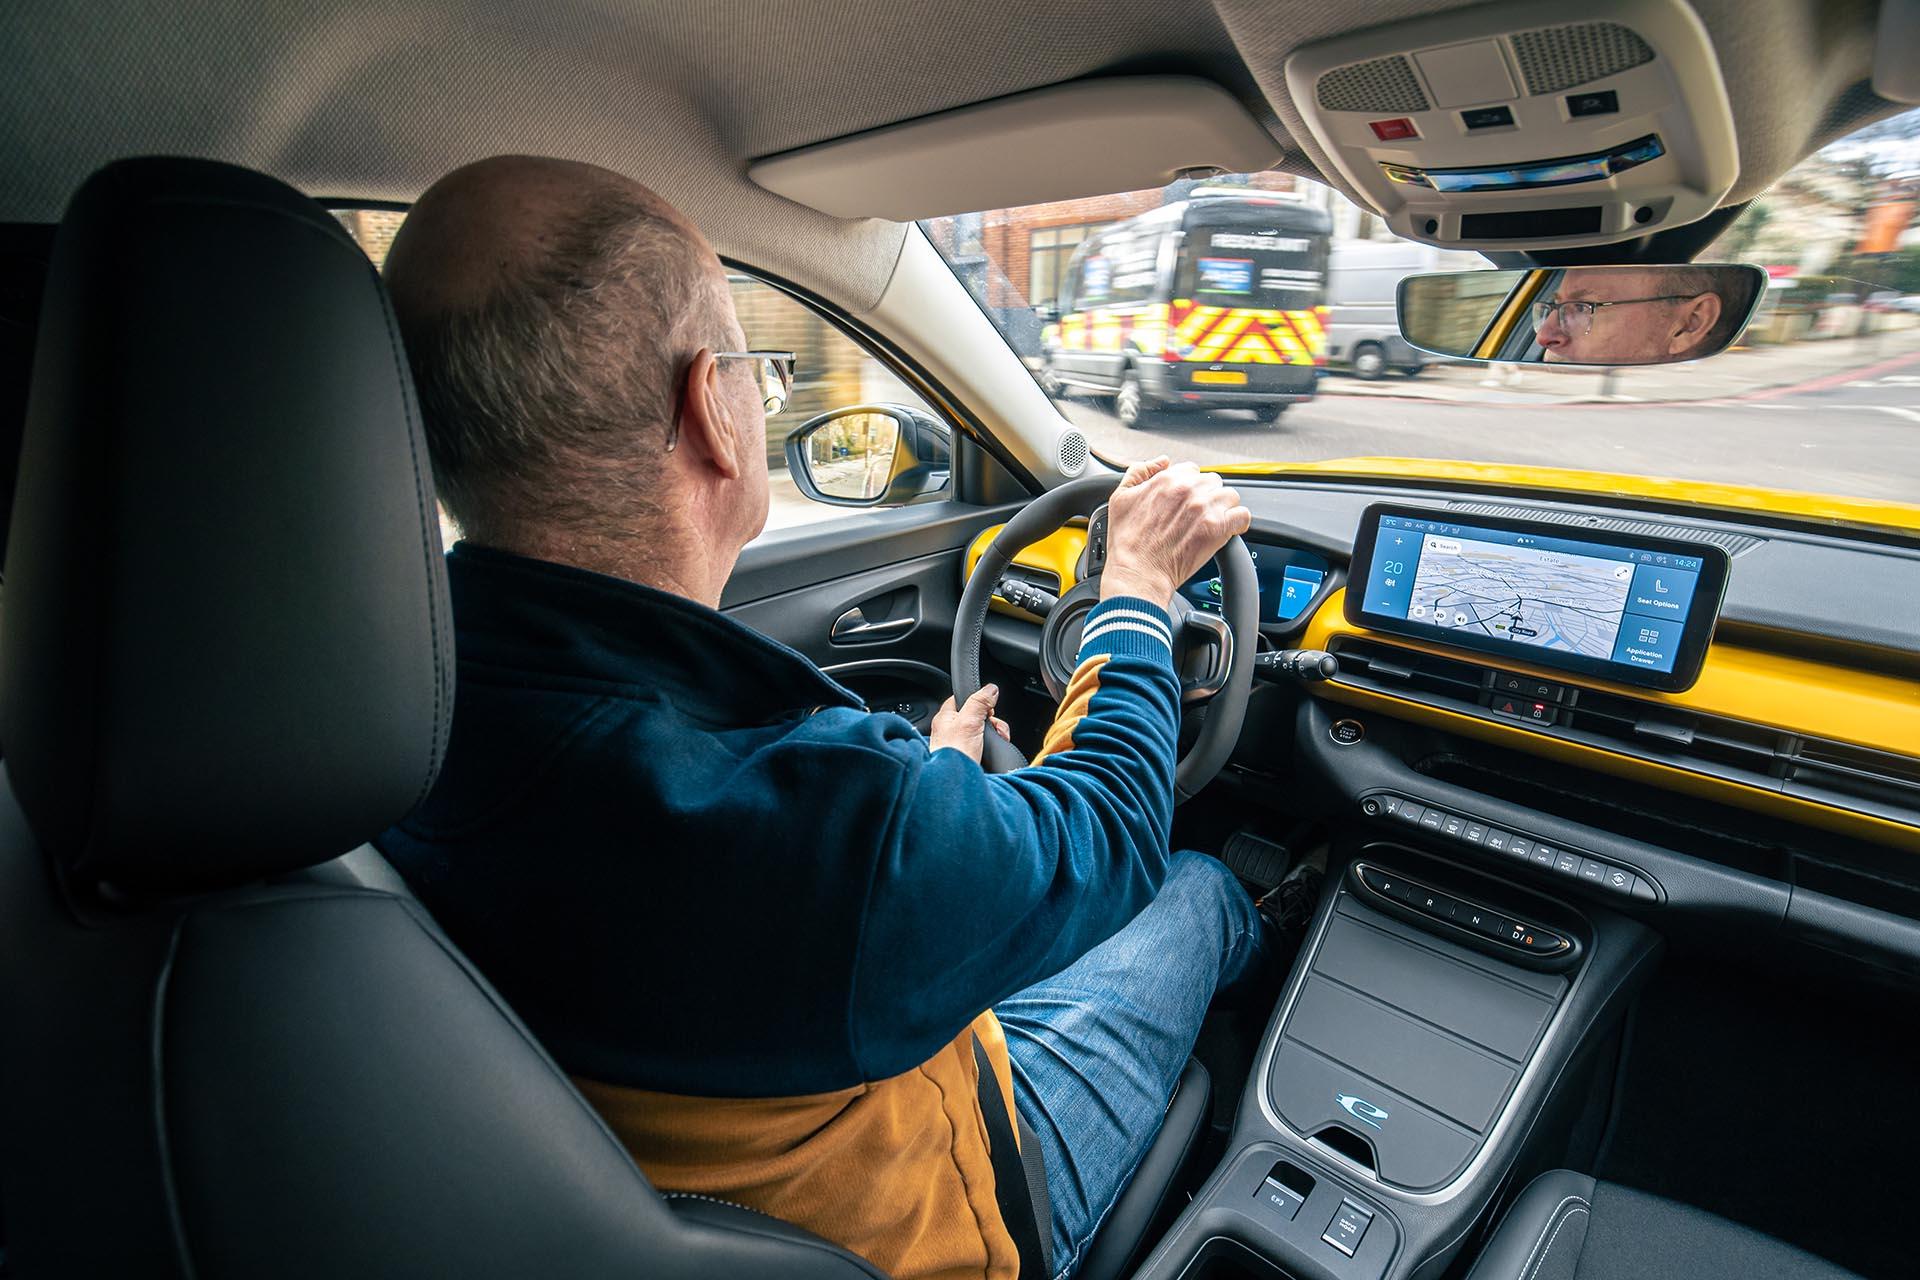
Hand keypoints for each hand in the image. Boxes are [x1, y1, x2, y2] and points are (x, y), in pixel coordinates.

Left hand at [928, 684, 1011, 762]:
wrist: (956, 788)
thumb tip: (990, 689)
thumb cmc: (953, 756)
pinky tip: (994, 752)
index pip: (961, 699)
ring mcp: (961, 745)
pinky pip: (985, 746)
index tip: (988, 705)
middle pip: (977, 716)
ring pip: (984, 731)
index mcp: (945, 718)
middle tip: (995, 729)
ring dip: (995, 735)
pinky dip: (994, 747)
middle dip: (992, 721)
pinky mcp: (971, 757)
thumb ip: (979, 702)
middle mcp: (951, 730)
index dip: (977, 699)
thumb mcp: (969, 722)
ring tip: (998, 741)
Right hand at [1099, 457, 1251, 607]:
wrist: (1139, 572)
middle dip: (1206, 496)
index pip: (1191, 470)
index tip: (1185, 501)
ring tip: (1212, 522)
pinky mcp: (1218, 528)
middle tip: (1197, 515)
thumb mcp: (1121, 498)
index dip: (1189, 486)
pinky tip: (1228, 530)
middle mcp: (1188, 490)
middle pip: (1212, 482)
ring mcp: (1205, 508)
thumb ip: (1140, 472)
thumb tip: (1162, 461)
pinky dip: (1238, 522)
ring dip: (1223, 508)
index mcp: (1167, 479)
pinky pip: (1242, 515)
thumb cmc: (1128, 542)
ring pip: (1229, 496)